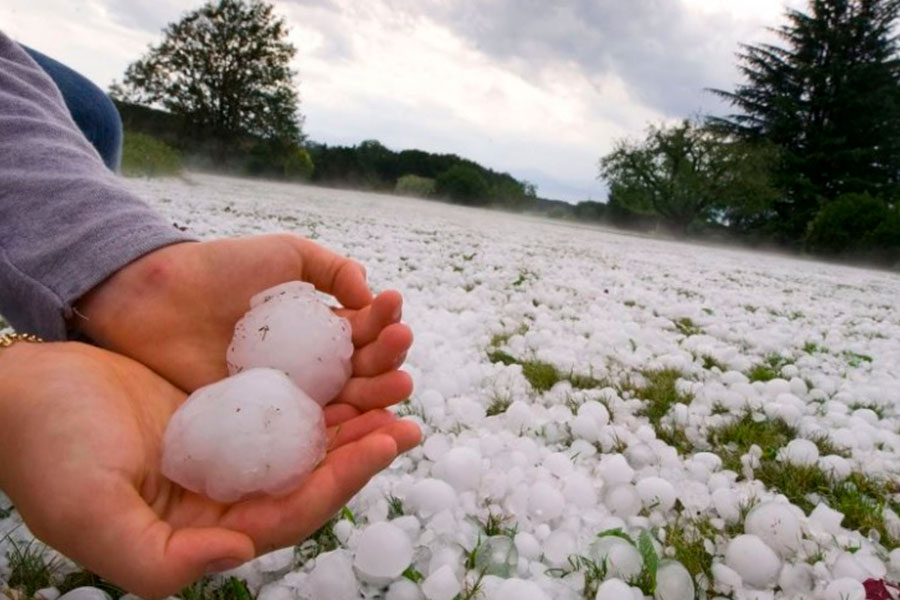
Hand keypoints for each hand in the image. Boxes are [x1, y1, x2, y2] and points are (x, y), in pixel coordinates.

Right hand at [0, 342, 420, 597]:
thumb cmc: (47, 455)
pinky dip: (320, 379)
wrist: (25, 395)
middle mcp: (229, 491)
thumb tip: (241, 552)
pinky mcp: (227, 407)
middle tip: (408, 410)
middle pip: (314, 473)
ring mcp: (231, 447)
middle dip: (365, 443)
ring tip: (394, 373)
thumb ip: (160, 557)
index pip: (294, 510)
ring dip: (353, 407)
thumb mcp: (90, 515)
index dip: (344, 480)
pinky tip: (347, 353)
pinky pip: (286, 397)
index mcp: (209, 526)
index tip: (386, 440)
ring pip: (308, 434)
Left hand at [73, 235, 413, 411]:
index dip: (383, 320)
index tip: (392, 306)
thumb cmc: (220, 269)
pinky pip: (308, 428)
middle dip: (389, 357)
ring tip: (400, 382)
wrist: (156, 298)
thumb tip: (370, 294)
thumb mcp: (285, 254)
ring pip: (346, 400)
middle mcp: (311, 363)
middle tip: (398, 345)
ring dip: (379, 393)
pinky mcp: (264, 419)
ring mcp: (289, 394)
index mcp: (319, 326)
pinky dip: (341, 428)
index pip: (364, 330)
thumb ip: (332, 269)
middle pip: (363, 368)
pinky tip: (362, 420)